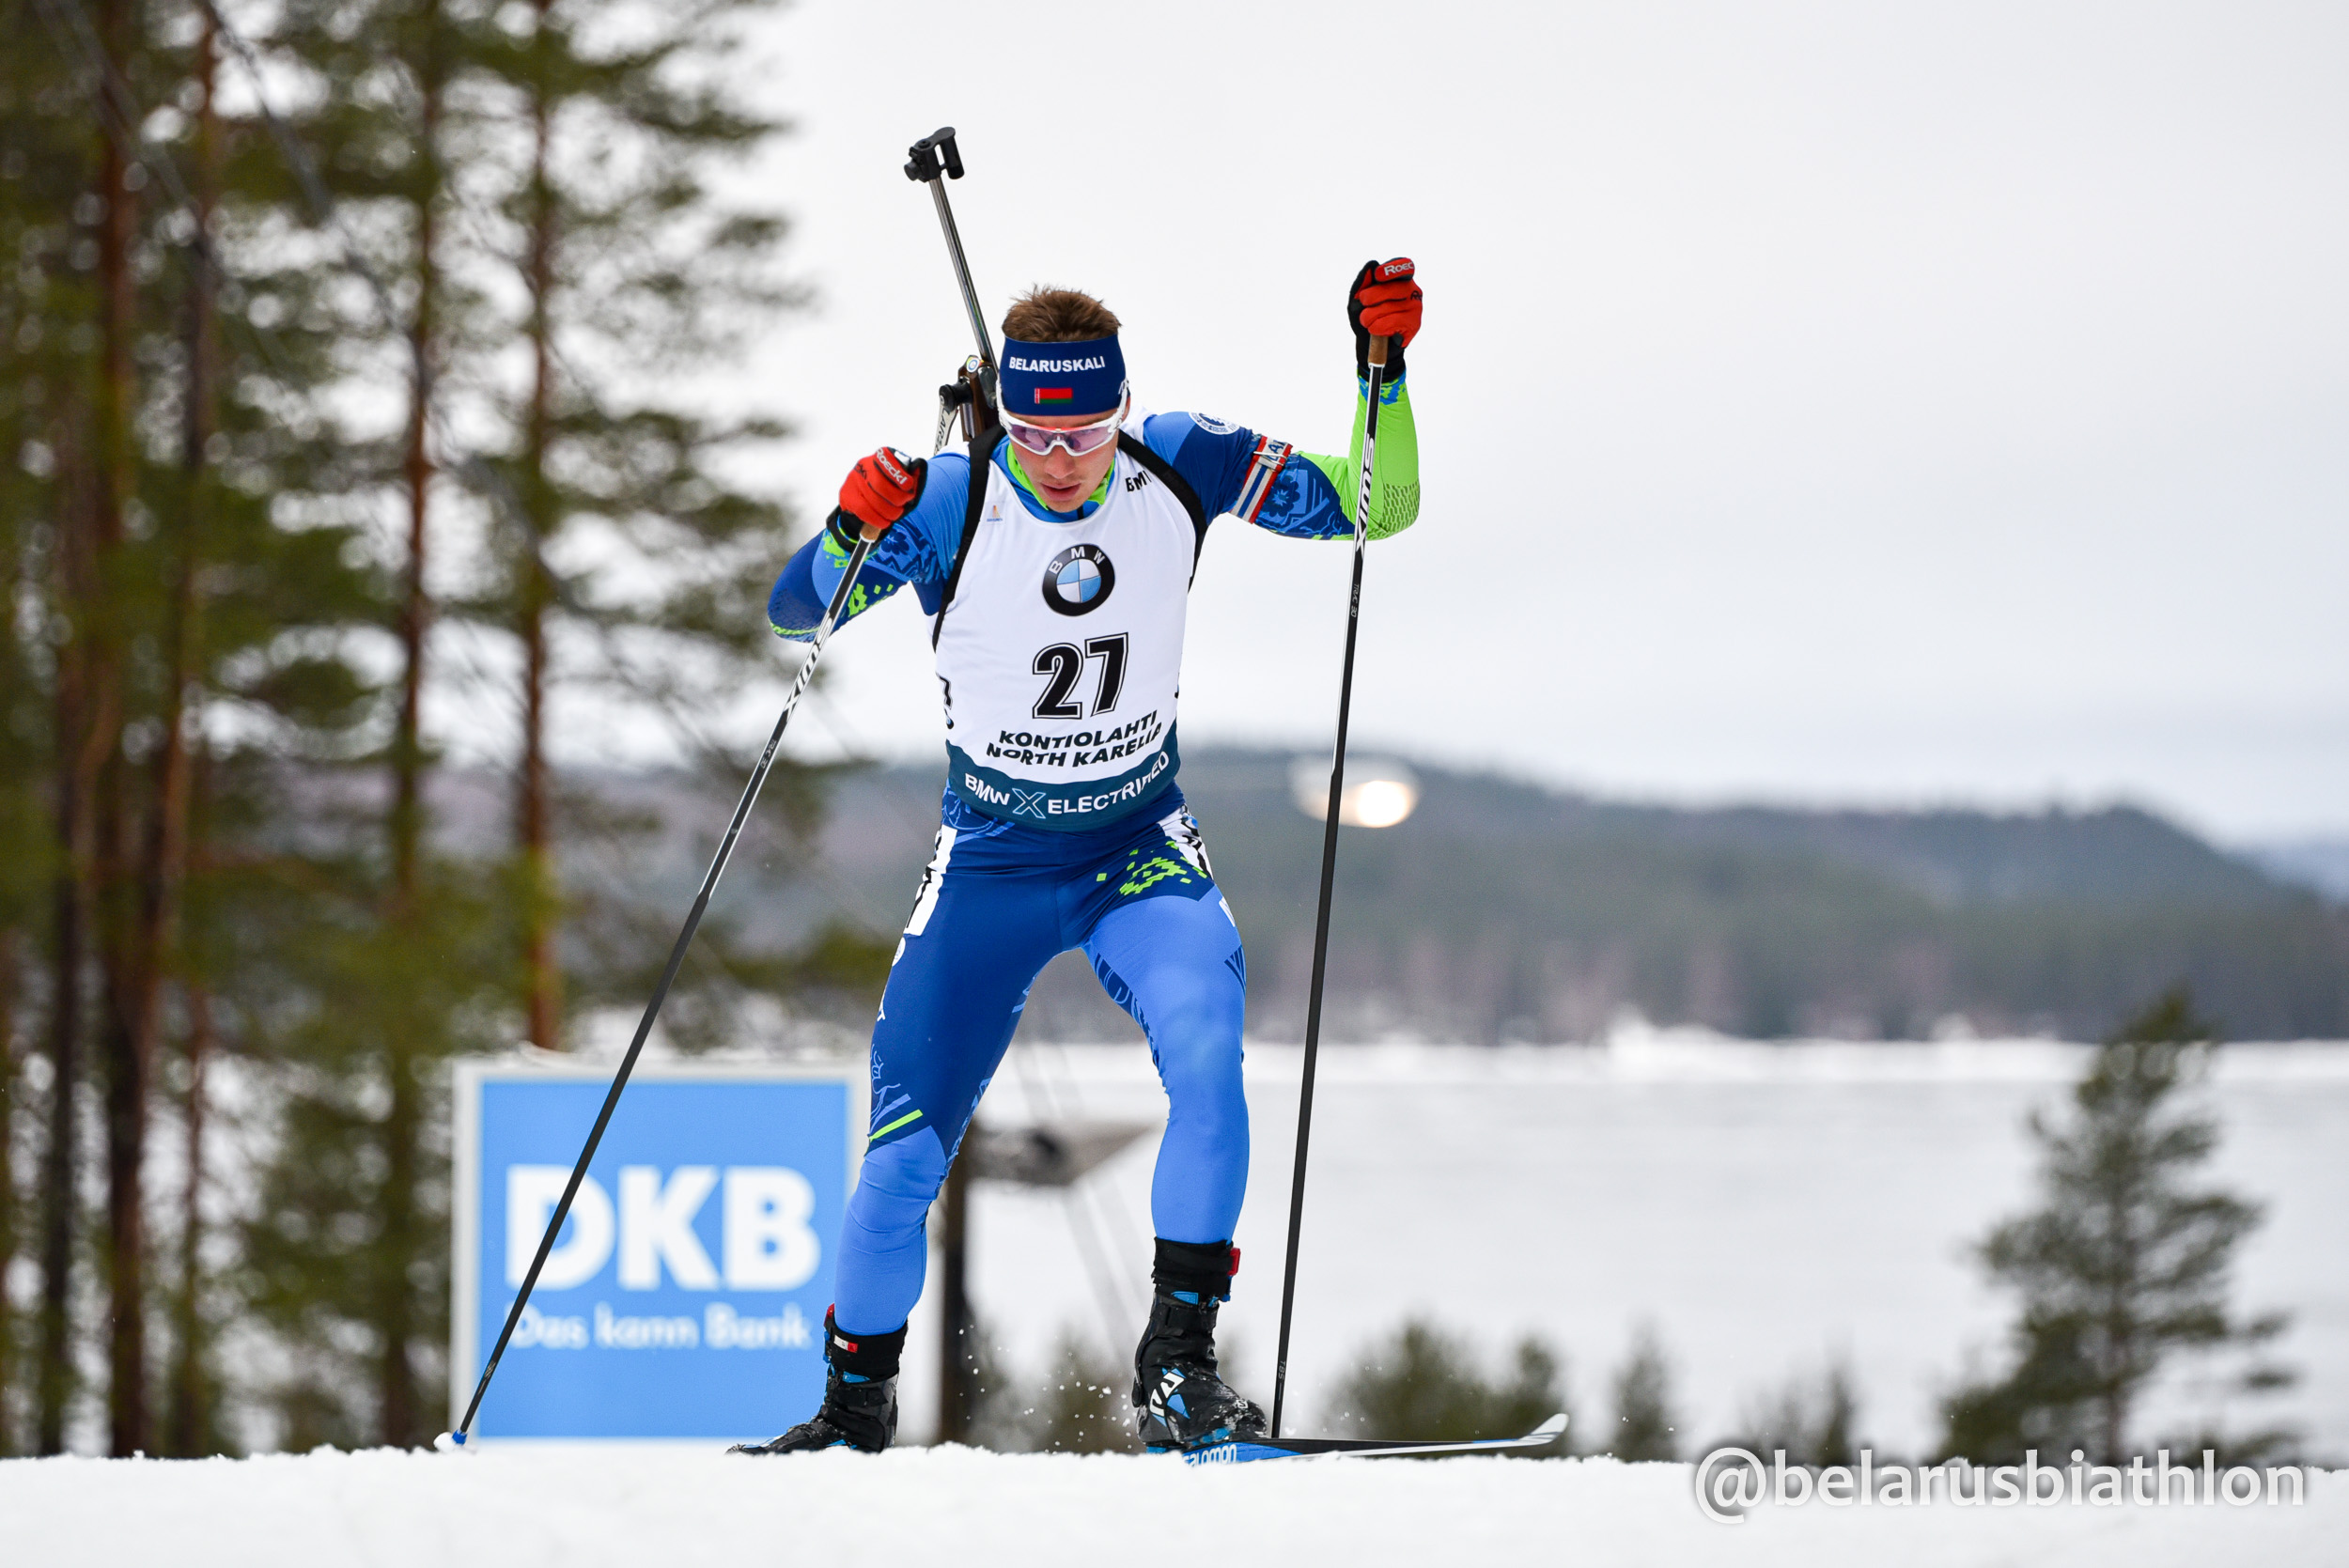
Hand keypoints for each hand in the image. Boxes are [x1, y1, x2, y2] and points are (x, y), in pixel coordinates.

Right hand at [836, 447, 925, 536]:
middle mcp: (865, 464)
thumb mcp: (901, 479)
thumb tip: (918, 473)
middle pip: (880, 484)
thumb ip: (910, 476)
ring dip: (889, 512)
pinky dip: (877, 519)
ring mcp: (853, 479)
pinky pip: (863, 510)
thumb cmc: (889, 487)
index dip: (898, 474)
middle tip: (902, 506)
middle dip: (896, 499)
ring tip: (894, 515)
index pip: (887, 461)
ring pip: (872, 500)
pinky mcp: (846, 494)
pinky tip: (884, 522)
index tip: (908, 485)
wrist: (863, 498)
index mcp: (881, 457)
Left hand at [1348, 257, 1420, 380]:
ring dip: (1370, 317)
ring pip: (1388, 307)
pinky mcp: (1415, 323)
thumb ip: (1363, 282)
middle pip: (1391, 287)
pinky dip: (1378, 327)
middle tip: (1363, 306)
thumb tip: (1372, 264)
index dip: (1391, 269)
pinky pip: (1393, 321)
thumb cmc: (1367, 318)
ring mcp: (1416, 306)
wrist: (1372, 346)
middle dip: (1370, 298)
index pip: (1404, 266)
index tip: (1377, 276)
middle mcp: (1412, 290)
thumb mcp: (1358, 300)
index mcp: (1400, 280)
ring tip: (1368, 322)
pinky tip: (1376, 330)